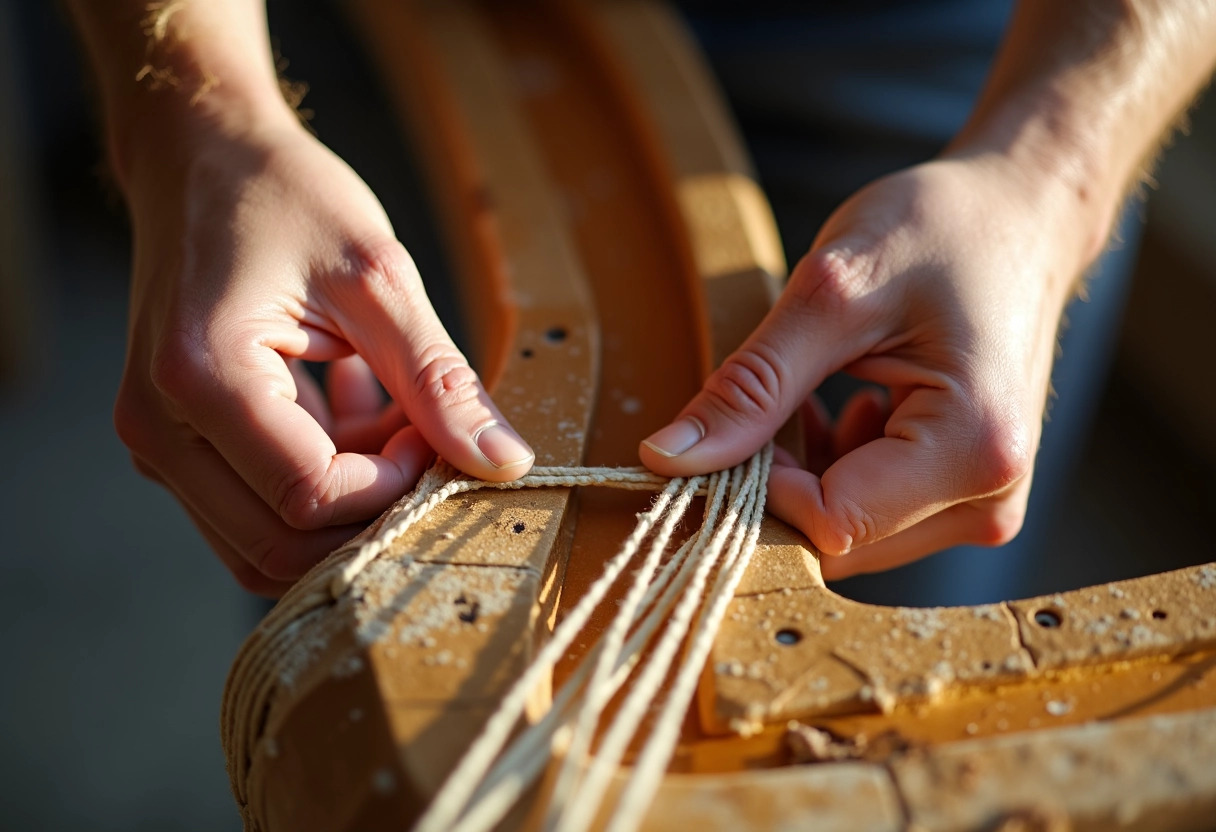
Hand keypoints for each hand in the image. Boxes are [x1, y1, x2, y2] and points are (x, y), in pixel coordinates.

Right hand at [114, 117, 532, 595]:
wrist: (203, 157)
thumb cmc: (282, 197)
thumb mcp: (377, 277)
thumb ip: (438, 379)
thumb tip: (503, 462)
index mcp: (201, 376)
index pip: (309, 495)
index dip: (392, 484)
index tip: (431, 431)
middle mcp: (159, 427)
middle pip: (280, 545)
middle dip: (371, 511)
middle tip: (422, 442)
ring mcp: (160, 444)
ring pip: (267, 542)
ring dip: (349, 503)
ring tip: (390, 420)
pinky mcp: (179, 446)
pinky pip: (257, 508)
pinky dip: (323, 480)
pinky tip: (355, 406)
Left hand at [640, 156, 1092, 578]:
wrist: (1021, 216)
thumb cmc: (942, 231)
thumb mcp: (832, 293)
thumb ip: (752, 386)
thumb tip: (668, 456)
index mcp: (973, 451)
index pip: (830, 523)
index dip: (761, 483)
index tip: (738, 419)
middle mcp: (990, 499)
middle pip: (838, 538)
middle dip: (780, 480)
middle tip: (770, 396)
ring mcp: (983, 504)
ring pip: (846, 530)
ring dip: (804, 471)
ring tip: (815, 388)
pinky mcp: (967, 496)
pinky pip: (869, 512)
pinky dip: (833, 467)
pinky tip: (840, 403)